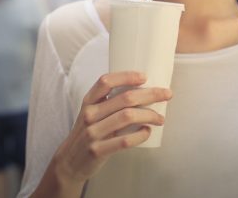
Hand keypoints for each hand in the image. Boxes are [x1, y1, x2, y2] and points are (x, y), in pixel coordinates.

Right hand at [50, 71, 171, 189]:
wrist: (70, 161)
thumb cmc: (89, 132)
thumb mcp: (92, 113)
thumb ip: (110, 102)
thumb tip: (144, 91)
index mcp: (89, 101)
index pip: (106, 81)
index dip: (126, 76)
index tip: (145, 76)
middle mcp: (90, 114)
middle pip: (124, 98)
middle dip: (150, 94)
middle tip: (167, 94)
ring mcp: (92, 133)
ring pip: (127, 117)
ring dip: (149, 115)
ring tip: (160, 118)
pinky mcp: (98, 150)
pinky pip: (125, 140)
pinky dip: (140, 135)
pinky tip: (147, 132)